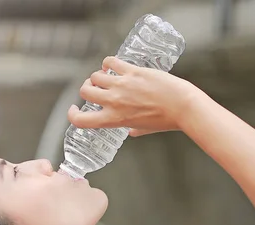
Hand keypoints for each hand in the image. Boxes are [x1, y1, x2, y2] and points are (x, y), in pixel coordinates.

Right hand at [67, 56, 198, 136]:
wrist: (181, 106)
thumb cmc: (166, 120)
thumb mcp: (144, 129)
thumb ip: (133, 129)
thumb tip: (131, 132)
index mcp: (113, 120)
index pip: (81, 120)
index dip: (72, 114)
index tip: (74, 109)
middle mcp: (113, 102)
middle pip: (85, 91)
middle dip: (87, 89)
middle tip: (94, 89)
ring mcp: (121, 85)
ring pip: (95, 75)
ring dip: (97, 76)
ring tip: (105, 77)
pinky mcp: (132, 71)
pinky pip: (111, 62)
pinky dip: (107, 62)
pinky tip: (111, 64)